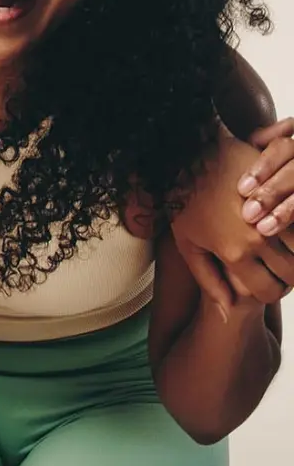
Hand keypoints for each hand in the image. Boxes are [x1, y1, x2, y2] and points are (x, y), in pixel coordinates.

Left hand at [172, 126, 293, 311]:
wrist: (191, 156)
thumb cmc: (183, 203)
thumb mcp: (187, 244)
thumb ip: (208, 280)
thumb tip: (227, 308)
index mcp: (235, 253)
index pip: (268, 292)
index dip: (270, 293)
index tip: (267, 286)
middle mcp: (258, 237)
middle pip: (292, 275)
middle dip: (288, 278)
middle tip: (280, 271)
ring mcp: (273, 213)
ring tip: (286, 253)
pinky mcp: (281, 194)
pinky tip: (288, 230)